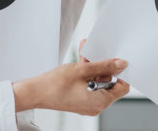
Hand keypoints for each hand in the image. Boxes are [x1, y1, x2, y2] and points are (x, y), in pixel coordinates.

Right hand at [12, 56, 130, 115]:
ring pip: (97, 81)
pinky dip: (86, 73)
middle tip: (96, 53)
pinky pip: (88, 84)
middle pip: (109, 83)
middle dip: (102, 66)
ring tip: (85, 53)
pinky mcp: (80, 99)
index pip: (122, 87)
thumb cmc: (55, 85)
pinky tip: (80, 60)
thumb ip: (105, 66)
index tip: (116, 61)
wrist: (35, 92)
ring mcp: (88, 103)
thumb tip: (121, 64)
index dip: (121, 73)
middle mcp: (96, 105)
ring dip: (92, 66)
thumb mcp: (83, 70)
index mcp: (101, 101)